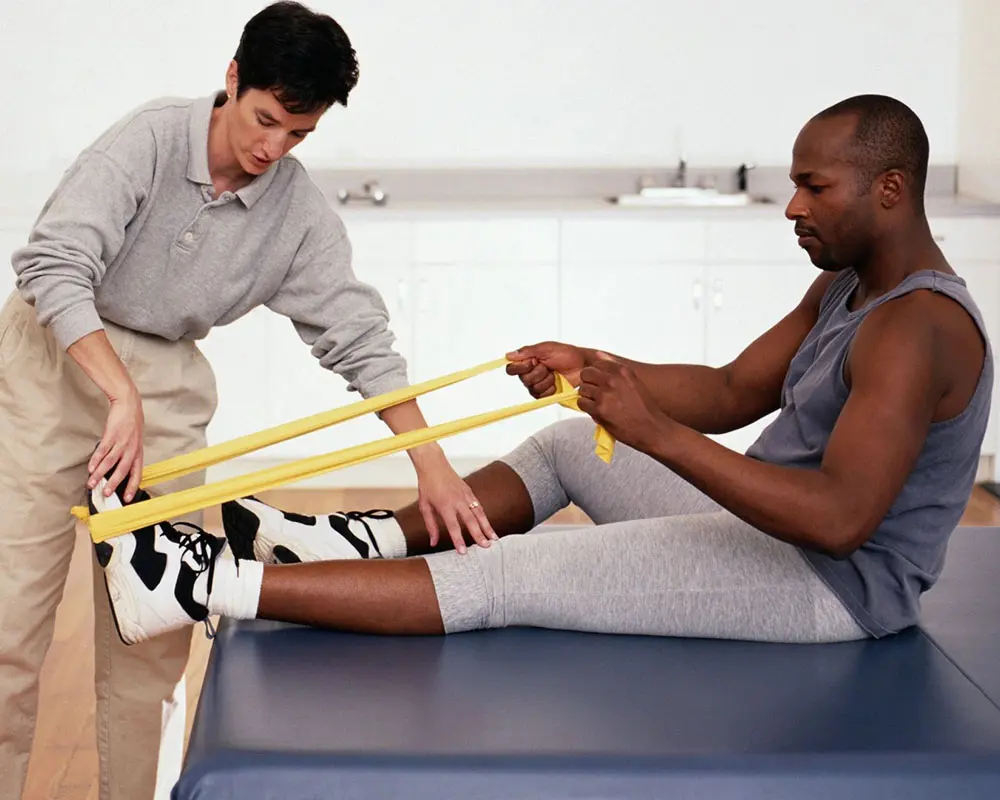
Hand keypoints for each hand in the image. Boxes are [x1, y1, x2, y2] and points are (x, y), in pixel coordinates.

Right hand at [87, 383, 144, 502]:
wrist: (129, 404)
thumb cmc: (131, 423)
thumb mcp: (135, 441)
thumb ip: (128, 454)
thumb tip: (118, 469)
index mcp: (138, 452)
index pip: (137, 473)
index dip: (132, 486)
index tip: (127, 498)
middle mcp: (131, 449)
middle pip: (123, 470)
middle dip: (114, 484)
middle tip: (106, 494)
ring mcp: (122, 442)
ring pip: (110, 462)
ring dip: (100, 474)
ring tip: (92, 483)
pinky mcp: (112, 435)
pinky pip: (103, 450)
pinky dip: (96, 460)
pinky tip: (91, 468)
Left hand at [415, 457, 496, 553]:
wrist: (434, 465)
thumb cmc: (427, 486)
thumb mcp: (424, 506)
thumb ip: (431, 526)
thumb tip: (433, 543)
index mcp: (444, 505)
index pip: (453, 526)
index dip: (458, 539)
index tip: (463, 552)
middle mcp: (457, 500)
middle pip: (470, 520)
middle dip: (479, 535)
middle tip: (486, 547)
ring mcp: (465, 495)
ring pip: (479, 513)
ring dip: (487, 526)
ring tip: (494, 538)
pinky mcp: (469, 491)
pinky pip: (479, 506)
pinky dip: (484, 516)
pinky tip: (488, 526)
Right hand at [506, 341, 588, 397]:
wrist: (582, 365)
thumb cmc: (567, 354)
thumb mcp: (546, 348)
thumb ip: (528, 352)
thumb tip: (509, 356)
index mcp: (527, 361)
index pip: (511, 369)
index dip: (520, 367)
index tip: (533, 361)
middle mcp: (530, 374)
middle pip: (523, 380)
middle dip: (538, 372)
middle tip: (548, 366)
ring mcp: (537, 385)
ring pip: (533, 388)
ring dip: (546, 380)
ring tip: (555, 374)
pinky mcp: (546, 394)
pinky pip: (542, 396)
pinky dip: (551, 388)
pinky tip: (557, 382)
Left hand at [577, 351, 671, 452]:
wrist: (651, 428)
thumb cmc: (645, 408)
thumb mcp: (633, 381)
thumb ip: (614, 367)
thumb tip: (598, 355)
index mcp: (622, 372)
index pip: (598, 362)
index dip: (596, 373)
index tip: (599, 381)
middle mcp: (613, 380)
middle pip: (586, 374)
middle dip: (588, 382)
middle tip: (595, 392)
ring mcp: (605, 395)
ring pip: (582, 389)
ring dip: (587, 396)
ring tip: (598, 403)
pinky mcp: (599, 410)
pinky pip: (582, 403)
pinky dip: (586, 407)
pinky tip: (597, 410)